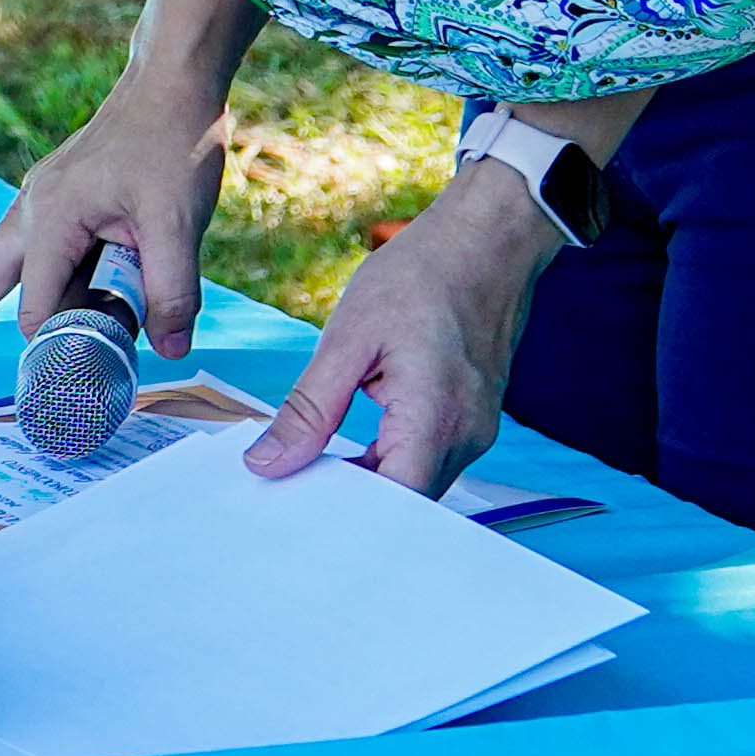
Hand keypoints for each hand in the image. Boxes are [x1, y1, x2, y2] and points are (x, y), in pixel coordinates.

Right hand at [0, 43, 229, 396]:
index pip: (34, 308)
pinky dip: (51, 292)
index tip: (93, 373)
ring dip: (14, 314)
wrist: (172, 81)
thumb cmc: (170, 139)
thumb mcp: (179, 221)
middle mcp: (31, 212)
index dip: (61, 348)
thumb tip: (169, 351)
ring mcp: (41, 207)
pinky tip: (79, 310)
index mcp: (49, 216)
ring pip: (3, 275)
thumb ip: (172, 290)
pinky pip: (42, 262)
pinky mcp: (62, 206)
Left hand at [249, 166, 561, 491]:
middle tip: (288, 486)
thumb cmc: (423, 274)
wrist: (486, 238)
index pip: (391, 506)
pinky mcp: (473, 419)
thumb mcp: (349, 337)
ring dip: (369, 481)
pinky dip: (389, 459)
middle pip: (404, 504)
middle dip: (349, 502)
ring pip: (416, 485)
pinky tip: (351, 446)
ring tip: (313, 464)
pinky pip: (428, 460)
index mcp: (436, 420)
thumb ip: (309, 409)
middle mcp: (466, 438)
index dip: (341, 516)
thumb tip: (268, 463)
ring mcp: (476, 431)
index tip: (290, 504)